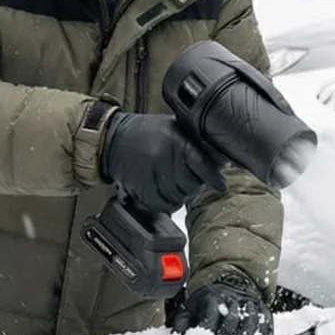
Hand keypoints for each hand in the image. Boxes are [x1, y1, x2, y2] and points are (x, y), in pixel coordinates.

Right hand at [101, 112, 225, 214]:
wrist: (113, 139)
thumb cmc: (146, 134)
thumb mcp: (173, 129)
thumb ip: (194, 144)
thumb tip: (221, 159)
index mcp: (175, 138)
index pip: (201, 162)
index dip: (212, 177)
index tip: (220, 185)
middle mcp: (164, 154)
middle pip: (191, 184)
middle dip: (193, 186)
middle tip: (186, 180)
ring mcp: (152, 172)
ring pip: (178, 197)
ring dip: (179, 195)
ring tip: (171, 185)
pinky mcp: (141, 187)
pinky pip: (162, 205)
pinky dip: (165, 203)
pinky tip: (163, 194)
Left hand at [171, 272, 273, 334]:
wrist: (227, 280)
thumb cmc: (206, 301)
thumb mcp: (189, 308)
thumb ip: (181, 324)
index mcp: (210, 301)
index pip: (210, 320)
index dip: (209, 332)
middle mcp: (229, 300)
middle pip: (232, 321)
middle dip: (229, 334)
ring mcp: (246, 302)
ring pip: (251, 318)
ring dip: (248, 330)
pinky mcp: (259, 304)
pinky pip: (266, 314)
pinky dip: (267, 325)